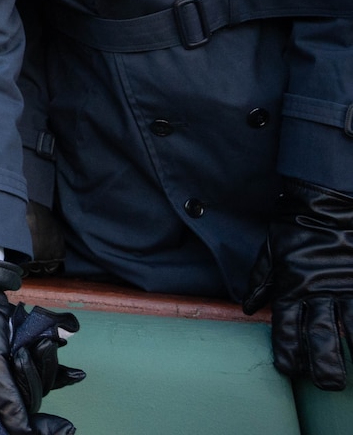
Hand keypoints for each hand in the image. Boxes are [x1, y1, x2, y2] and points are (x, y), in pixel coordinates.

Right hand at [0, 255, 82, 434]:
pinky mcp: (26, 363)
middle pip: (31, 400)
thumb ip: (9, 404)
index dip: (38, 429)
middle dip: (36, 377)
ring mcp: (14, 377)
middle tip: (24, 352)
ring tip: (42, 342)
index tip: (64, 429)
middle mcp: (0, 392)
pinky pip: (49, 376)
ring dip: (46, 364)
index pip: (14, 424)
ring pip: (42, 385)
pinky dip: (62, 373)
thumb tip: (25, 433)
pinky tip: (77, 374)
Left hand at [243, 178, 352, 389]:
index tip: (289, 371)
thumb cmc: (296, 226)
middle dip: (321, 364)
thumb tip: (247, 307)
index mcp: (291, 287)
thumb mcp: (271, 252)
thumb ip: (261, 281)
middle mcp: (316, 292)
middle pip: (318, 336)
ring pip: (346, 329)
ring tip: (348, 378)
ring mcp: (342, 288)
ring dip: (348, 354)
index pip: (286, 327)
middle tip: (326, 385)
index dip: (287, 352)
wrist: (325, 203)